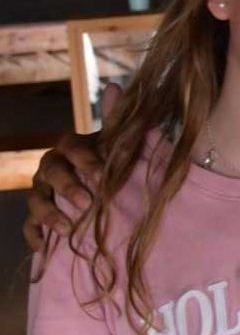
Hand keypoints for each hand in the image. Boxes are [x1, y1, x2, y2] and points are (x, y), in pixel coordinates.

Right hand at [23, 84, 118, 251]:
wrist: (98, 184)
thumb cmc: (109, 160)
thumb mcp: (116, 141)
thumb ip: (117, 120)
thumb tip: (116, 87)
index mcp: (69, 147)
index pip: (71, 148)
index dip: (86, 160)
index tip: (104, 175)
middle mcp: (50, 167)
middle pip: (51, 174)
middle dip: (68, 188)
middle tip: (89, 202)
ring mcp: (39, 191)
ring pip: (36, 201)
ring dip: (50, 215)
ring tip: (69, 230)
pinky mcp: (36, 216)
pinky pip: (28, 227)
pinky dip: (35, 236)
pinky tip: (44, 248)